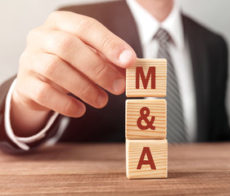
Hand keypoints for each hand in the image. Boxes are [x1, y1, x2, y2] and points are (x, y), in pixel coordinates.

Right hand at [10, 11, 135, 135]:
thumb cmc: (72, 62)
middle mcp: (42, 36)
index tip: (129, 61)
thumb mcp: (91, 54)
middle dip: (98, 69)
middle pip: (68, 47)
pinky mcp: (25, 83)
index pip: (87, 27)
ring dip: (84, 88)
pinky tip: (80, 110)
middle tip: (118, 87)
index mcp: (62, 22)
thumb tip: (130, 67)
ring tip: (102, 101)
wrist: (41, 79)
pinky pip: (44, 93)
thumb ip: (109, 58)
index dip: (110, 44)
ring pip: (54, 69)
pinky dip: (65, 104)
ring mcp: (29, 59)